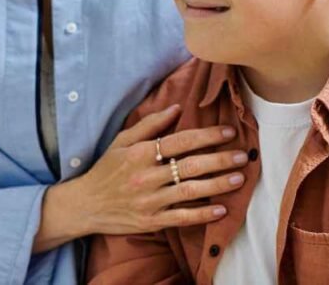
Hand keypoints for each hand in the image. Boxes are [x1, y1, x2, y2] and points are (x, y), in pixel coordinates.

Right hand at [71, 105, 246, 235]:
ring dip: (218, 185)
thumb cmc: (106, 169)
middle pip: (191, 165)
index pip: (181, 141)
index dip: (207, 135)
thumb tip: (176, 108)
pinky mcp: (151, 221)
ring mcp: (149, 200)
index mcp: (140, 153)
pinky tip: (222, 210)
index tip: (229, 131)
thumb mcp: (122, 141)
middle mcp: (146, 176)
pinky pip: (182, 218)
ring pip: (190, 191)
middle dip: (220, 159)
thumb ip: (149, 124)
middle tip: (243, 155)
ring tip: (239, 179)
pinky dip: (203, 214)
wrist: (86, 205)